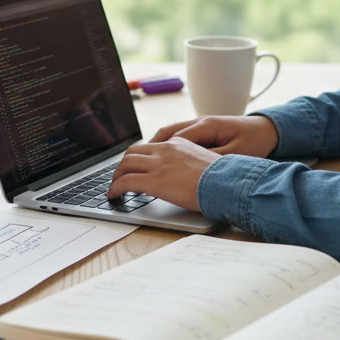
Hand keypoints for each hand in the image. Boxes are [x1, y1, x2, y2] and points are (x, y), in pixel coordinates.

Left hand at [106, 137, 220, 210]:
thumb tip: (187, 174)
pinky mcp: (153, 181)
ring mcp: (158, 164)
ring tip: (114, 187)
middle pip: (133, 152)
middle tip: (120, 175)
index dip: (139, 157)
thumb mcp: (204, 162)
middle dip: (123, 164)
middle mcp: (165, 150)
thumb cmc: (222, 177)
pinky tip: (113, 195)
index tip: (135, 166)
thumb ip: (190, 163)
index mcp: (178, 143)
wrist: (226, 183)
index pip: (150, 146)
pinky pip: (126, 182)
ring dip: (116, 176)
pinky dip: (115, 188)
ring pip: (125, 164)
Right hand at [149, 115, 279, 157]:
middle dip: (146, 150)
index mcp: (205, 126)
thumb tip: (192, 168)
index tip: (141, 166)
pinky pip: (178, 137)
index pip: (172, 138)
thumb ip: (213, 160)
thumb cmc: (255, 141)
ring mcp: (199, 125)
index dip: (156, 153)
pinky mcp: (203, 131)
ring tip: (139, 164)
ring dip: (154, 147)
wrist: (268, 129)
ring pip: (168, 134)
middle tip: (130, 167)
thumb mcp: (236, 154)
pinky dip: (165, 146)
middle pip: (164, 133)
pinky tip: (161, 159)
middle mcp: (199, 122)